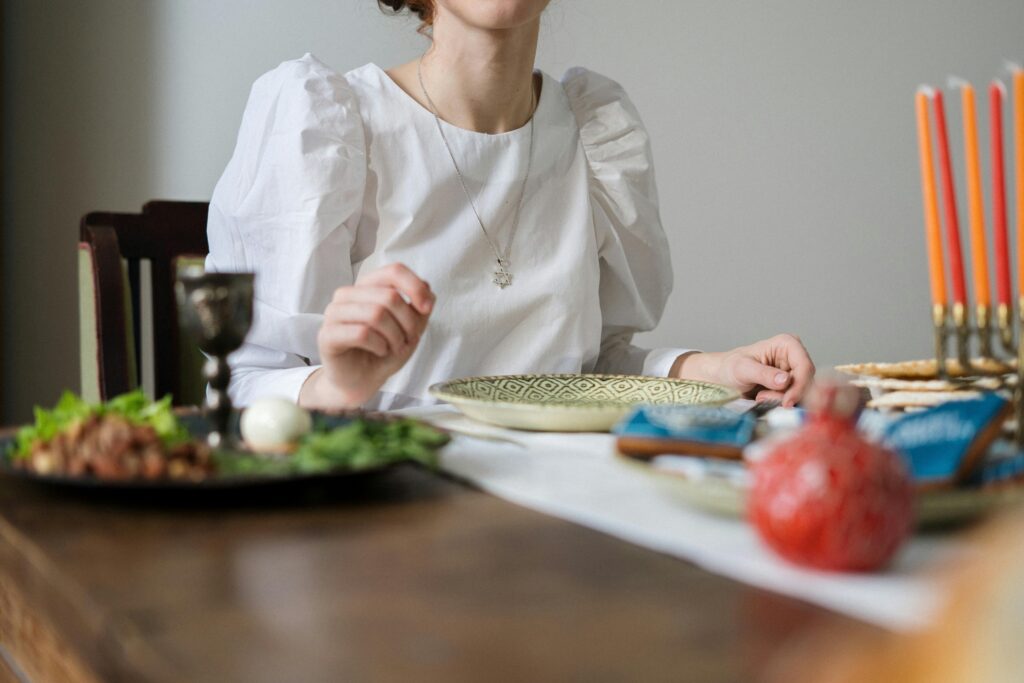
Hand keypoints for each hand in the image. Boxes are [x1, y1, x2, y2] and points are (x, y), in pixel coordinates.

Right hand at [299, 263, 433, 408]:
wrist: (361, 381)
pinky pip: (362, 333)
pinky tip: (380, 351)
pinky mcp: (327, 335)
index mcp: (367, 286)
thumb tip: (427, 288)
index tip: (427, 308)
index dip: (415, 287)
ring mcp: (334, 313)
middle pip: (389, 296)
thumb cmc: (383, 351)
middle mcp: (347, 295)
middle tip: (409, 340)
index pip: (393, 271)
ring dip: (395, 336)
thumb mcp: (410, 328)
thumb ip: (419, 307)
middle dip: (408, 322)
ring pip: (376, 314)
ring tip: (395, 347)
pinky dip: (379, 345)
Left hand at [671, 334, 814, 406]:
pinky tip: (764, 399)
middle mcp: (795, 357)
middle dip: (787, 395)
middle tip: (762, 398)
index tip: (787, 402)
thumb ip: (764, 374)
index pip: (805, 367)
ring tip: (759, 396)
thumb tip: (785, 380)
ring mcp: (794, 373)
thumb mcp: (743, 368)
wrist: (722, 377)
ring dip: (781, 400)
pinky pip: (795, 400)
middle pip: (807, 383)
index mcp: (787, 344)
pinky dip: (780, 404)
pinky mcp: (791, 387)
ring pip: (802, 394)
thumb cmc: (730, 367)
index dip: (800, 386)